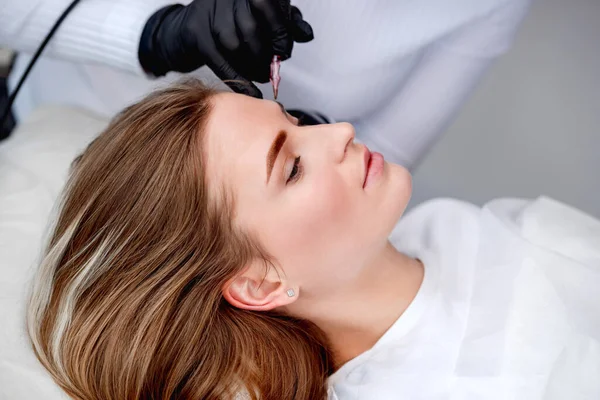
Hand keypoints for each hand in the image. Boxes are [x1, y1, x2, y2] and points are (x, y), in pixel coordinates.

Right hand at [138, 0, 312, 97]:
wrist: (188, 29)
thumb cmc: (230, 23)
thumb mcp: (262, 17)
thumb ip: (287, 22)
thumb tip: (306, 34)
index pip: (267, 5)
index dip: (280, 31)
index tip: (284, 51)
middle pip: (251, 28)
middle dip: (265, 54)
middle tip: (272, 68)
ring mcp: (207, 14)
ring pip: (234, 45)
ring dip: (252, 68)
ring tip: (261, 76)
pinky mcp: (195, 35)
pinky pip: (220, 62)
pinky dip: (239, 81)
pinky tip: (252, 92)